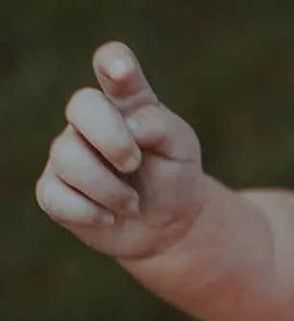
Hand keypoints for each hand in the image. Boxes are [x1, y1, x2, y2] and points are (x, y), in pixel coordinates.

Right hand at [36, 42, 205, 260]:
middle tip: (134, 164)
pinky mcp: (56, 191)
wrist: (170, 227)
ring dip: (110, 190)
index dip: (114, 63)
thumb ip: (160, 127)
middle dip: (112, 139)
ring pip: (68, 157)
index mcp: (127, 103)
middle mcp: (91, 122)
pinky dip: (90, 213)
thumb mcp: (181, 150)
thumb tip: (131, 126)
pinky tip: (110, 217)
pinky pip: (57, 196)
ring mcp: (68, 154)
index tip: (123, 73)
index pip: (113, 65)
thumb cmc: (173, 178)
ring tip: (133, 204)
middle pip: (82, 106)